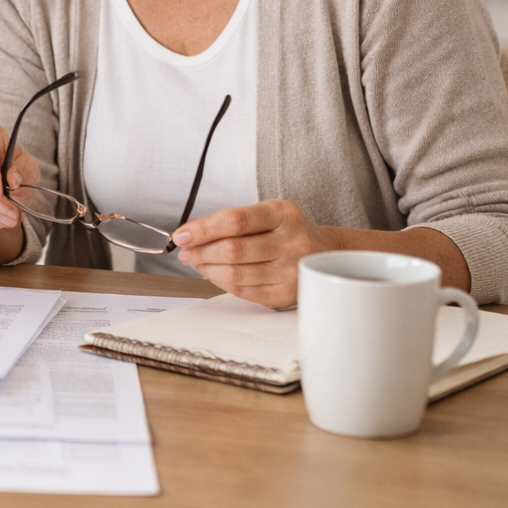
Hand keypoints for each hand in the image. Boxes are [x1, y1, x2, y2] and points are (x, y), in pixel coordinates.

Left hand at [171, 200, 341, 308]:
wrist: (327, 253)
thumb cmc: (288, 231)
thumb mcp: (268, 213)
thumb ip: (232, 221)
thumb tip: (190, 234)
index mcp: (283, 214)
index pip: (235, 220)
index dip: (202, 229)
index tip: (181, 235)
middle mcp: (291, 242)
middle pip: (233, 250)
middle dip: (200, 252)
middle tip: (184, 252)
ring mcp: (291, 271)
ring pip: (236, 274)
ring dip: (207, 269)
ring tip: (196, 262)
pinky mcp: (286, 294)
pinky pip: (243, 291)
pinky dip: (221, 282)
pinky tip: (214, 274)